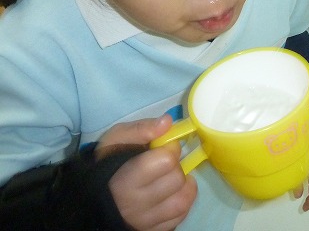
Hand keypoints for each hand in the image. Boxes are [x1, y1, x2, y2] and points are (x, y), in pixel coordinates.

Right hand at [102, 116, 196, 230]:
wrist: (91, 198)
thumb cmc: (107, 164)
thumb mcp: (116, 139)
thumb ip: (141, 129)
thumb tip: (167, 122)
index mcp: (125, 181)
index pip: (165, 161)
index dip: (170, 149)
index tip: (164, 147)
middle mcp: (135, 206)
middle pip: (176, 180)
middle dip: (176, 166)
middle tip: (166, 164)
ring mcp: (144, 222)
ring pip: (182, 202)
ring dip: (183, 186)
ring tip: (172, 178)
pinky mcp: (152, 230)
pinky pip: (179, 217)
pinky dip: (181, 203)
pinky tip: (171, 194)